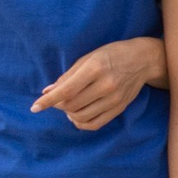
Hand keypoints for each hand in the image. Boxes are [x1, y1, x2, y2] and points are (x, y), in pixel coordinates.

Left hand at [34, 37, 160, 130]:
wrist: (143, 60)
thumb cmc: (112, 54)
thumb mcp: (88, 58)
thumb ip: (68, 76)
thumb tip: (47, 92)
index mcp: (95, 69)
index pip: (66, 91)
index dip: (48, 101)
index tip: (34, 108)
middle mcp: (105, 85)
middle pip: (72, 105)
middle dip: (58, 105)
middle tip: (58, 99)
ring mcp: (114, 99)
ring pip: (81, 116)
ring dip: (69, 114)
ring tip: (68, 106)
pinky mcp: (119, 108)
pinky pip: (95, 124)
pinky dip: (81, 123)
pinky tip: (77, 116)